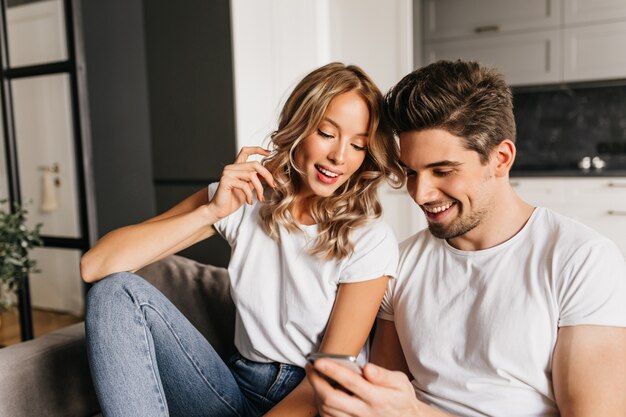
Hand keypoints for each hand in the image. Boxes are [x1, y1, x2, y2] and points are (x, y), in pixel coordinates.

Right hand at [209, 147, 275, 219]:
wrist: (219, 210)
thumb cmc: (232, 200)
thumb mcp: (248, 188)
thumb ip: (255, 179)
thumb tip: (267, 175)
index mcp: (236, 167)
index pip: (246, 151)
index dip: (258, 149)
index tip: (269, 152)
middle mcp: (231, 167)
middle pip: (255, 164)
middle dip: (267, 175)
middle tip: (273, 185)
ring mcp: (227, 172)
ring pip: (251, 175)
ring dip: (259, 188)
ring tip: (260, 198)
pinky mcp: (226, 180)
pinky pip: (244, 185)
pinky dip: (250, 195)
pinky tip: (249, 202)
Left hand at [307, 360, 421, 416]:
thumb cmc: (401, 398)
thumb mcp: (400, 382)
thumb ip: (383, 375)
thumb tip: (367, 368)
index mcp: (377, 397)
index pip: (350, 382)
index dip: (332, 370)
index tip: (319, 360)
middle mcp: (365, 412)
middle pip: (331, 398)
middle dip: (316, 381)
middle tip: (310, 367)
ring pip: (327, 410)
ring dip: (316, 392)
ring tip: (314, 376)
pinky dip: (321, 405)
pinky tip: (321, 392)